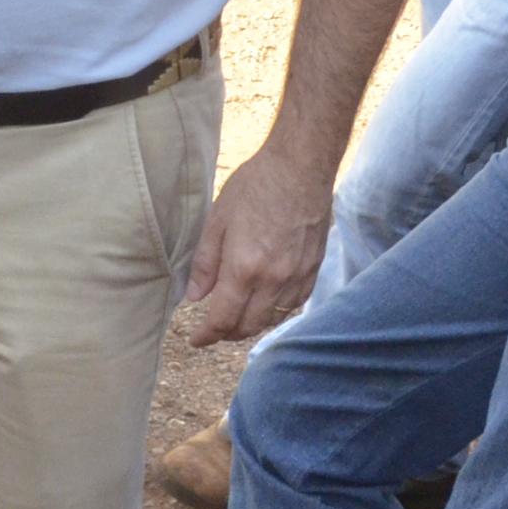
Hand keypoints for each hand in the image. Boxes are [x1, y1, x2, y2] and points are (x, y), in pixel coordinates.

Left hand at [181, 139, 332, 344]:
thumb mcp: (217, 220)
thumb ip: (205, 263)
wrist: (300, 168)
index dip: (207, 335)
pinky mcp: (314, 269)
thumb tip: (194, 297)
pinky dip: (277, 311)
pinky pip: (294, 304)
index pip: (223, 319)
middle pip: (249, 326)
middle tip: (213, 330)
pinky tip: (265, 303)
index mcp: (245, 268)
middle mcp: (274, 280)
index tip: (196, 340)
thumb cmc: (255, 186)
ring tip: (236, 318)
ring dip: (252, 324)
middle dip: (227, 334)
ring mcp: (297, 276)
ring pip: (273, 319)